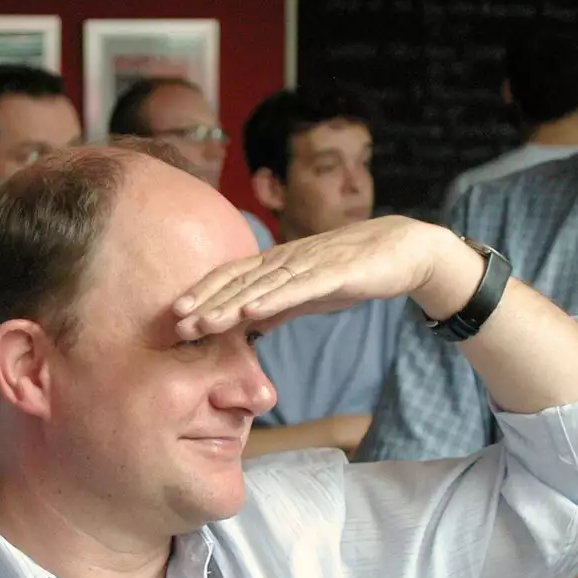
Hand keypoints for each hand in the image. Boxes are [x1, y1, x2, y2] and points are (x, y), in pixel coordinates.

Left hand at [174, 216, 469, 338]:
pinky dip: (274, 299)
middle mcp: (288, 259)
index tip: (175, 314)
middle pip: (239, 281)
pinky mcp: (336, 273)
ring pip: (263, 286)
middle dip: (205, 302)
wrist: (403, 251)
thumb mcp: (309, 295)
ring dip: (230, 305)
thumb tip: (248, 326)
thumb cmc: (353, 272)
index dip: (202, 293)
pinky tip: (253, 312)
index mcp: (278, 263)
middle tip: (175, 323)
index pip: (232, 277)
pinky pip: (300, 288)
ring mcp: (311, 264)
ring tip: (203, 323)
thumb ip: (279, 308)